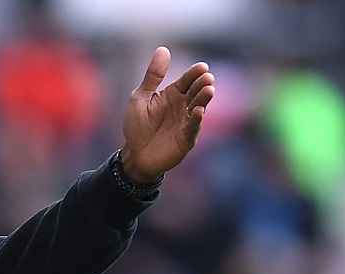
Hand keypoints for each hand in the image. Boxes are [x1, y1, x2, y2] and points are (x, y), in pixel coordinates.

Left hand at [120, 47, 215, 183]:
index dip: (195, 73)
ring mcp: (186, 122)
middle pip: (196, 92)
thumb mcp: (141, 97)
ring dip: (204, 99)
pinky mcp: (186, 139)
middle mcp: (183, 106)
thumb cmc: (138, 125)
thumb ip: (153, 76)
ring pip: (199, 107)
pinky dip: (196, 120)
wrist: (135, 154)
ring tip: (209, 90)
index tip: (202, 67)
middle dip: (202, 84)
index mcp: (173, 94)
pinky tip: (198, 111)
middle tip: (207, 77)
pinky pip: (193, 128)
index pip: (187, 80)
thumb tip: (163, 49)